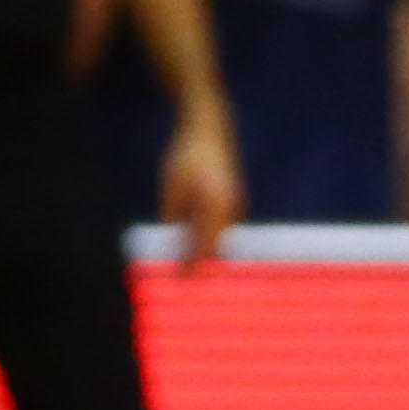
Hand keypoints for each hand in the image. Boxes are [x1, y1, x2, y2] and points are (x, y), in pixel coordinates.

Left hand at [158, 109, 243, 264]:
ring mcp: (236, 205)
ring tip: (186, 265)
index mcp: (216, 206)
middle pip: (216, 248)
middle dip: (200, 263)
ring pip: (220, 239)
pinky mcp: (234, 202)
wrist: (209, 128)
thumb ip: (174, 219)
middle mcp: (231, 209)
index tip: (180, 281)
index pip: (205, 247)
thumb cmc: (186, 155)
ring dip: (205, 251)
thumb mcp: (172, 188)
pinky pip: (221, 228)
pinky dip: (209, 238)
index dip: (192, 267)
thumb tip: (172, 246)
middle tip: (183, 279)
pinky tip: (194, 242)